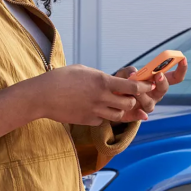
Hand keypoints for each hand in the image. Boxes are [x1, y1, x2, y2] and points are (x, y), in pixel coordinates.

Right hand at [31, 64, 154, 125]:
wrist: (42, 95)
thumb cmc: (60, 78)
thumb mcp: (83, 70)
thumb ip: (100, 77)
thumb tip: (112, 81)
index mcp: (102, 81)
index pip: (132, 86)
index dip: (143, 87)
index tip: (148, 86)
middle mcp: (101, 97)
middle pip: (129, 103)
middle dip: (132, 100)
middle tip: (128, 96)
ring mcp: (94, 111)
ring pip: (118, 115)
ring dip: (119, 110)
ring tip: (112, 103)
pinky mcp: (87, 121)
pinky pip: (102, 120)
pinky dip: (103, 116)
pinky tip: (95, 109)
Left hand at [114, 58, 187, 120]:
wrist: (112, 98)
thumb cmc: (122, 83)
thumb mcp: (124, 73)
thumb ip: (129, 71)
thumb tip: (134, 74)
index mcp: (157, 82)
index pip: (174, 77)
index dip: (181, 69)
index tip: (183, 59)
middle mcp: (156, 93)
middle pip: (164, 89)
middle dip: (162, 82)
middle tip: (158, 75)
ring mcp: (148, 104)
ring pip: (150, 103)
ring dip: (144, 96)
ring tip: (135, 92)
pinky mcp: (138, 114)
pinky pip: (141, 115)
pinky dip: (141, 115)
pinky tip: (141, 114)